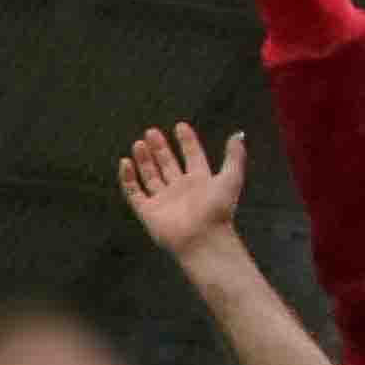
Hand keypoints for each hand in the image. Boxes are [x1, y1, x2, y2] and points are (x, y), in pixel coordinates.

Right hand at [117, 122, 250, 260]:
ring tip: (139, 143)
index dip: (187, 141)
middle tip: (151, 131)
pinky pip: (134, 192)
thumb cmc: (217, 209)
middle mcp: (180, 188)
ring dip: (144, 159)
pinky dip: (128, 178)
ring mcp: (163, 199)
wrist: (202, 238)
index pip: (192, 156)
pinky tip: (125, 163)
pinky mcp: (148, 211)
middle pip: (168, 164)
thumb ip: (234, 157)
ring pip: (150, 175)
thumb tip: (238, 134)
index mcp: (200, 180)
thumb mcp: (230, 179)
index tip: (180, 126)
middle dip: (160, 148)